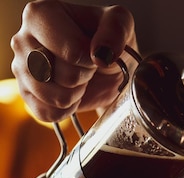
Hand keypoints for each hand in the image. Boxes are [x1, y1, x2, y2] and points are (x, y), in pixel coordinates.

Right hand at [10, 0, 136, 120]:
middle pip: (63, 76)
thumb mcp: (119, 23)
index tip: (92, 52)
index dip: (90, 60)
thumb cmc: (106, 39)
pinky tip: (70, 93)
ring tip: (77, 79)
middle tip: (84, 65)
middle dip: (83, 77)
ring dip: (75, 95)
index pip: (72, 52)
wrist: (103, 65)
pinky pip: (47, 114)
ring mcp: (21, 70)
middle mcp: (23, 40)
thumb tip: (101, 55)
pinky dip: (65, 110)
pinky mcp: (26, 96)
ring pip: (55, 99)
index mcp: (40, 15)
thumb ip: (115, 30)